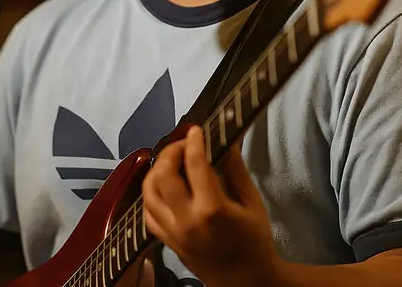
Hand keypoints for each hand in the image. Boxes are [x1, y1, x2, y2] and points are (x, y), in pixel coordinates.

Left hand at [141, 126, 280, 286]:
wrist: (245, 281)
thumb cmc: (255, 241)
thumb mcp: (252, 203)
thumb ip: (235, 170)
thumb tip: (225, 140)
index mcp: (212, 208)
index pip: (195, 164)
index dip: (194, 142)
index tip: (196, 130)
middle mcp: (186, 219)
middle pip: (163, 175)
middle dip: (170, 152)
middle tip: (184, 144)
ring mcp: (172, 232)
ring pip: (148, 192)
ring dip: (156, 170)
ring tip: (172, 162)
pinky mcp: (166, 241)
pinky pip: (147, 212)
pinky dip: (151, 194)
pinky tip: (163, 186)